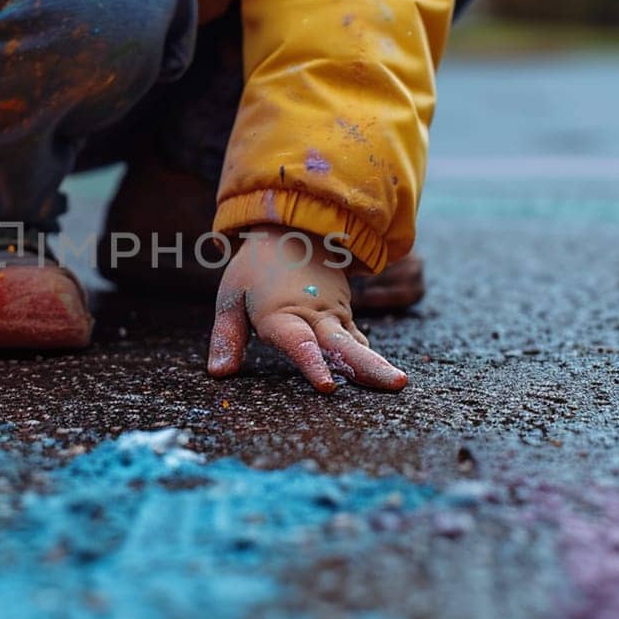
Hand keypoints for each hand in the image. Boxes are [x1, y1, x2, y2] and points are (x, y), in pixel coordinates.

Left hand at [208, 225, 408, 392]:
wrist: (291, 231)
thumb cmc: (255, 270)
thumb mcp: (231, 297)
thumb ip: (226, 337)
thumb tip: (218, 373)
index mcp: (281, 313)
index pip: (299, 342)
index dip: (312, 364)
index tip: (328, 386)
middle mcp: (313, 316)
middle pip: (341, 345)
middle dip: (366, 367)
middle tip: (395, 384)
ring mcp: (333, 315)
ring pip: (355, 343)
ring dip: (376, 363)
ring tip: (399, 383)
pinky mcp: (343, 316)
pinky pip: (356, 339)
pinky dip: (368, 356)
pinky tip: (383, 377)